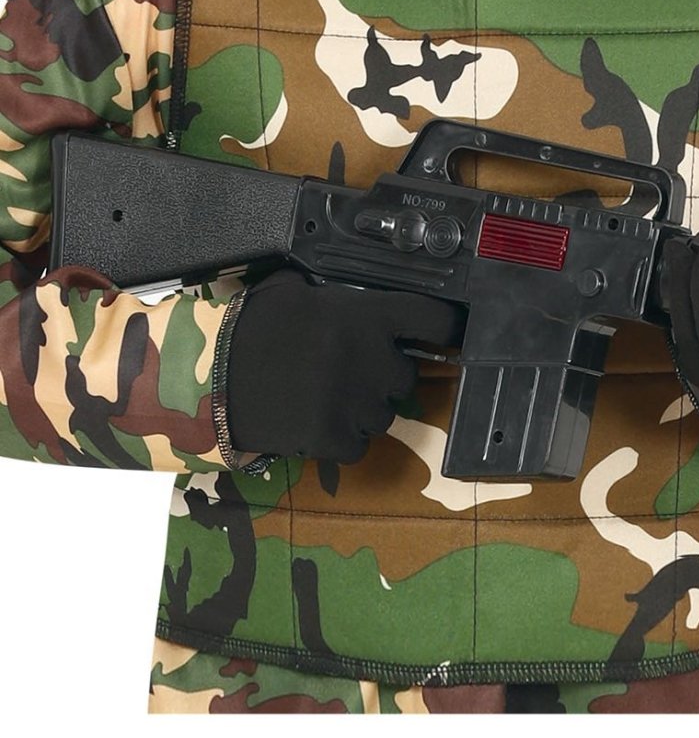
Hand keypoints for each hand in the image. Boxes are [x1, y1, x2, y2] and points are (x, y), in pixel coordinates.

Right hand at [223, 268, 466, 463]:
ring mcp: (354, 402)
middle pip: (405, 375)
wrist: (207, 378)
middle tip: (347, 370)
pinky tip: (313, 420)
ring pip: (383, 414)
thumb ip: (336, 294)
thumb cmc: (249, 329)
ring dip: (362, 408)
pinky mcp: (333, 437)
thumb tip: (357, 294)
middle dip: (383, 374)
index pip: (431, 318)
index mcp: (364, 317)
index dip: (446, 326)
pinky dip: (341, 439)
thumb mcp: (294, 292)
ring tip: (321, 395)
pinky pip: (359, 445)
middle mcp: (369, 359)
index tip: (452, 332)